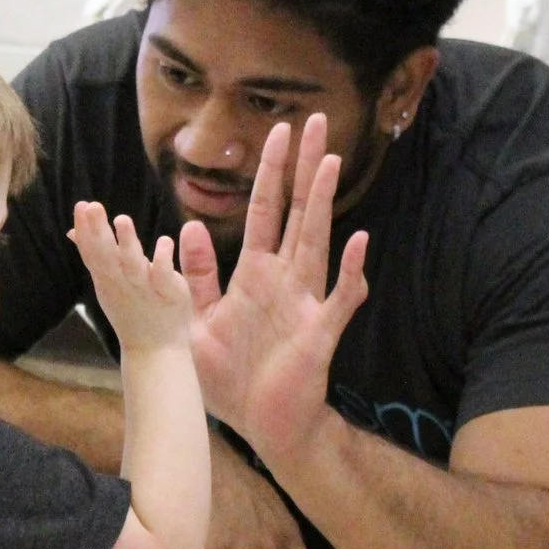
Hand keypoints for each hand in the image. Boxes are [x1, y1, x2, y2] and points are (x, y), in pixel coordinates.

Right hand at [69, 202, 192, 354]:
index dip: (85, 230)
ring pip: (133, 265)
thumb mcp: (106, 281)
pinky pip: (164, 277)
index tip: (80, 205)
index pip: (91, 252)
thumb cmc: (130, 308)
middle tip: (92, 206)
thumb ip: (94, 254)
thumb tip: (74, 231)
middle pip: (107, 256)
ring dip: (127, 243)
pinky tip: (164, 241)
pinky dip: (162, 260)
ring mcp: (144, 289)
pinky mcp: (168, 295)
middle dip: (98, 232)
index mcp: (106, 278)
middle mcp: (121, 282)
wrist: (153, 349)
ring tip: (122, 219)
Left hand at [180, 116, 370, 461]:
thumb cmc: (232, 376)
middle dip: (303, 168)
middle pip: (296, 211)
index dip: (270, 171)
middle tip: (315, 122)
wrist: (261, 426)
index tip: (277, 132)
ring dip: (323, 203)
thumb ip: (197, 276)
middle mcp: (285, 279)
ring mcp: (306, 302)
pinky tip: (358, 243)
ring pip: (317, 241)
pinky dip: (349, 273)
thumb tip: (190, 227)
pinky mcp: (320, 333)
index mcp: (255, 274)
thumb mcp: (198, 321)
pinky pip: (340, 298)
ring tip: (330, 162)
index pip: (264, 210)